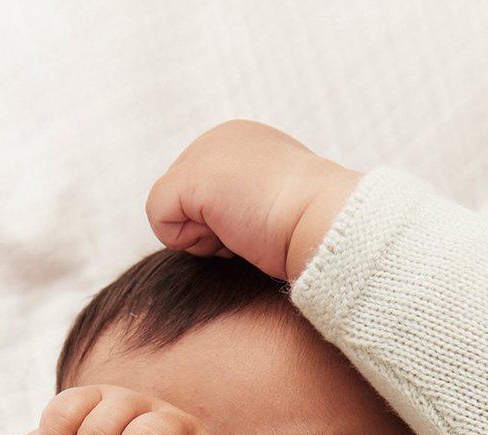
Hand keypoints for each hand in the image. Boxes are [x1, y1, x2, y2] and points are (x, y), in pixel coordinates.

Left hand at [145, 118, 361, 282]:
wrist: (328, 221)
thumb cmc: (314, 229)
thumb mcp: (280, 207)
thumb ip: (248, 206)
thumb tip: (228, 232)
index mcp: (245, 143)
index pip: (203, 196)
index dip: (227, 225)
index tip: (265, 223)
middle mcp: (221, 138)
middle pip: (182, 203)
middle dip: (212, 229)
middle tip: (255, 229)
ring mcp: (205, 153)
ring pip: (171, 211)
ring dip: (205, 238)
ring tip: (246, 230)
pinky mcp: (190, 179)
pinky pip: (160, 220)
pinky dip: (190, 241)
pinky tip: (228, 234)